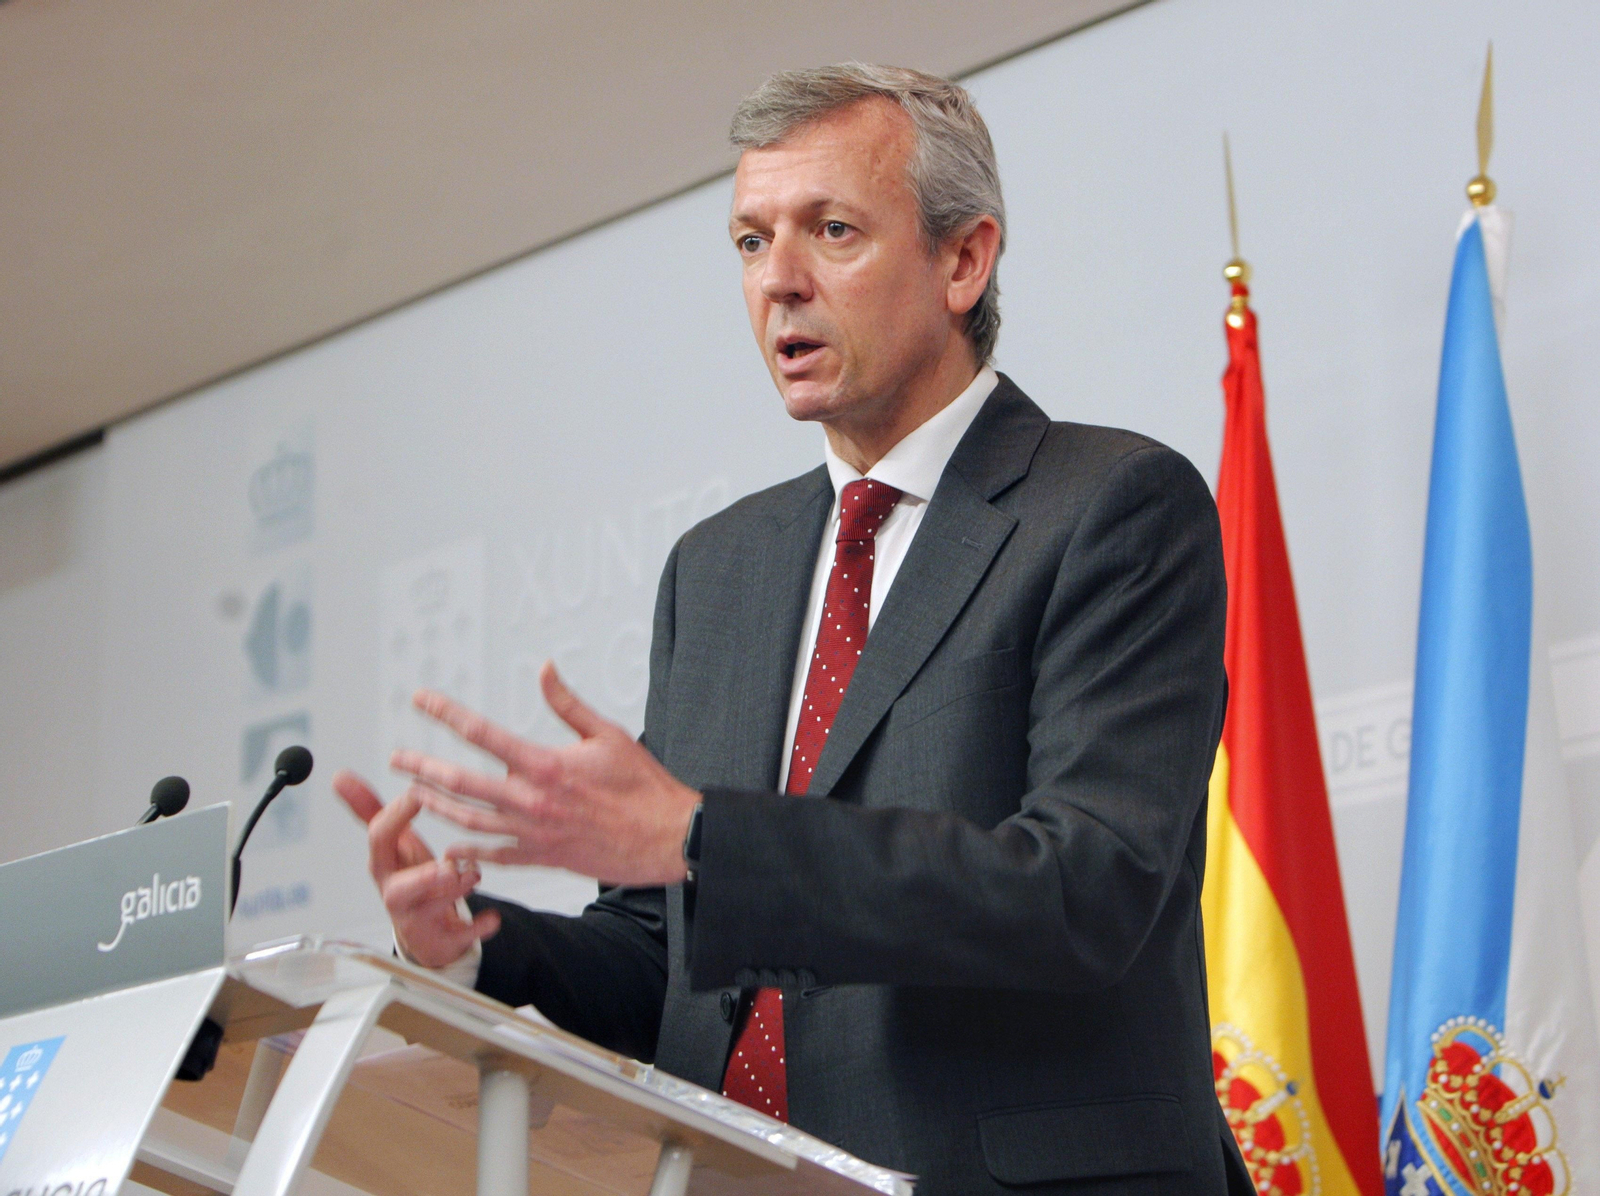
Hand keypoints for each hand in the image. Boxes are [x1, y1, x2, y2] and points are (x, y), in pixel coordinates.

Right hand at [332, 769, 500, 968]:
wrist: (426, 930)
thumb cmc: (410, 877)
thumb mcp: (392, 842)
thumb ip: (369, 808)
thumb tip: (338, 774)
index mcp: (384, 864)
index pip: (380, 838)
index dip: (397, 815)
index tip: (419, 794)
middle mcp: (396, 893)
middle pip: (398, 888)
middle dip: (422, 876)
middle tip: (446, 864)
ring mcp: (418, 919)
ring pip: (431, 909)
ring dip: (454, 891)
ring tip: (473, 874)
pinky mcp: (442, 940)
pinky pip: (459, 936)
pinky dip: (477, 928)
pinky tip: (493, 918)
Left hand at [390, 662, 698, 885]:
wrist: (668, 838)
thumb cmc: (644, 785)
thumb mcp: (608, 734)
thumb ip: (568, 704)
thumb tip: (544, 669)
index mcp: (546, 764)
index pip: (483, 733)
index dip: (447, 713)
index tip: (421, 699)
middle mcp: (532, 800)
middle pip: (462, 783)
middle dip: (424, 768)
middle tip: (397, 758)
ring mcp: (535, 833)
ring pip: (470, 821)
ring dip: (437, 806)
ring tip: (413, 794)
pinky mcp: (544, 858)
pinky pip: (495, 855)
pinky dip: (468, 851)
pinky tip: (448, 845)